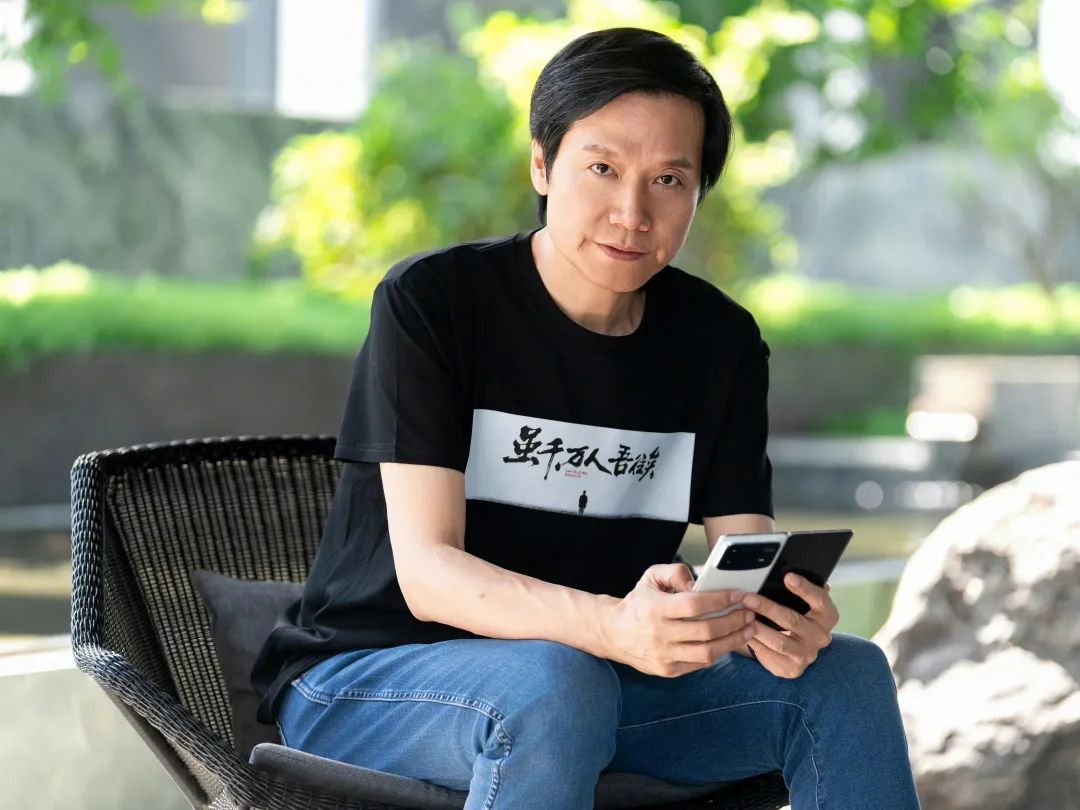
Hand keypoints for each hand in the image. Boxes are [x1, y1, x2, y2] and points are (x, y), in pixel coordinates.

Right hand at [599, 563, 757, 677]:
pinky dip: (719, 652)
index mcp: (654, 609)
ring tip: (747, 629)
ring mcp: (664, 656)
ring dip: (733, 640)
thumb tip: (699, 584)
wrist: (614, 633)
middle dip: (734, 620)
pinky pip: (701, 663)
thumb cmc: (638, 602)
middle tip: (748, 612)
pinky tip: (729, 640)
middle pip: (706, 630)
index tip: (737, 595)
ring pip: (708, 652)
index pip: (694, 605)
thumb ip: (675, 572)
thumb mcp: (651, 577)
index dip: (719, 600)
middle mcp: (659, 634)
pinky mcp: (668, 670)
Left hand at [740, 575, 838, 678]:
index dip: (805, 588)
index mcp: (827, 616)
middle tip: (747, 598)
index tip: (788, 576)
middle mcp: (821, 636)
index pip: (820, 600)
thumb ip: (799, 590)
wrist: (796, 650)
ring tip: (741, 615)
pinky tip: (742, 632)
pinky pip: (769, 655)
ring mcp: (807, 654)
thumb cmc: (796, 618)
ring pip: (779, 641)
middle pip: (793, 620)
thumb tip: (789, 569)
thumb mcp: (802, 603)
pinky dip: (754, 642)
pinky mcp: (792, 668)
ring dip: (757, 627)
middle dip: (767, 608)